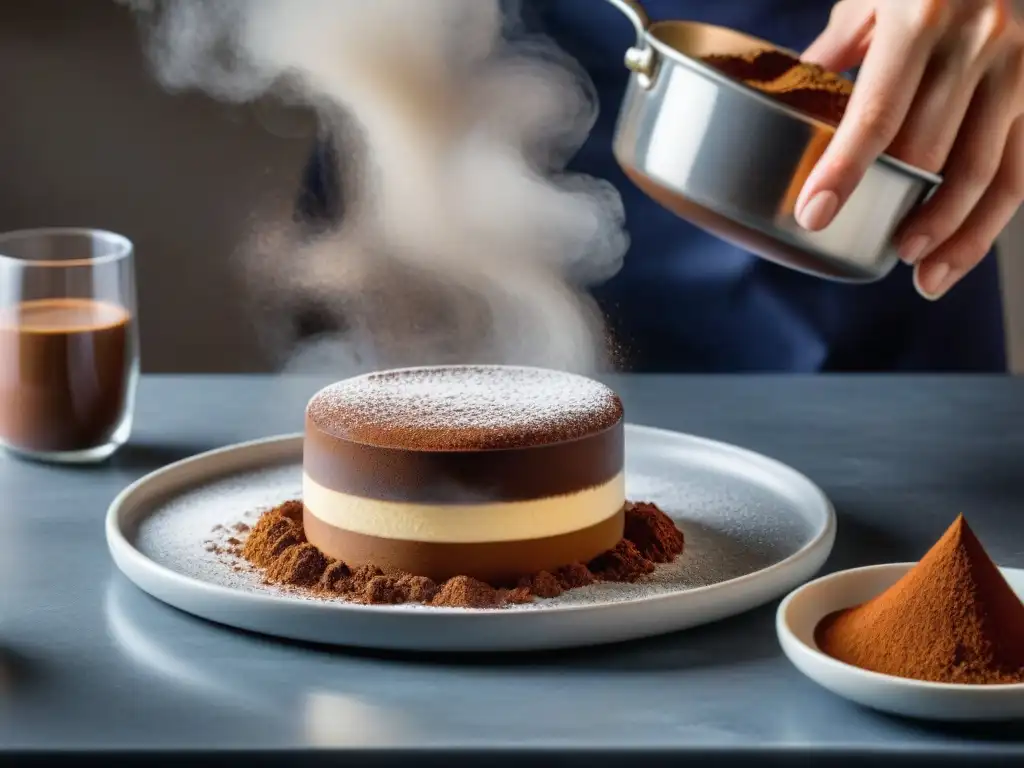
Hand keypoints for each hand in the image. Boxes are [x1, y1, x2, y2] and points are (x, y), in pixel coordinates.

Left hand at [797, 0, 1023, 298]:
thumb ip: (834, 52)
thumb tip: (783, 101)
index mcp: (920, 18)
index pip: (877, 115)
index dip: (844, 172)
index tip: (814, 214)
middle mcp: (979, 42)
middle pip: (933, 153)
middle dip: (901, 212)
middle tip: (875, 249)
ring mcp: (1020, 66)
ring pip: (988, 173)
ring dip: (952, 233)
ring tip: (923, 271)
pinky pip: (1022, 167)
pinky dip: (993, 218)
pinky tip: (964, 248)